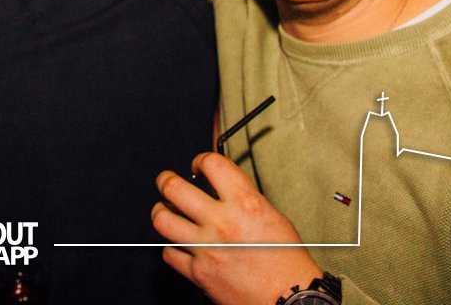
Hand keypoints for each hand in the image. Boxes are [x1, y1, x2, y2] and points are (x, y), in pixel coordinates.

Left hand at [152, 152, 323, 304]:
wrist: (289, 299)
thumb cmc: (287, 262)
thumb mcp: (273, 216)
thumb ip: (245, 199)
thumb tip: (225, 188)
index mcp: (244, 204)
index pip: (212, 164)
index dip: (200, 160)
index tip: (198, 165)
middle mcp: (221, 223)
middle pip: (175, 188)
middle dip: (166, 180)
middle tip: (167, 181)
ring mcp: (206, 248)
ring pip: (163, 220)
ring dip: (161, 211)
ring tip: (164, 210)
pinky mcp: (198, 273)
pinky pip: (170, 254)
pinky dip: (171, 247)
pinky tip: (179, 243)